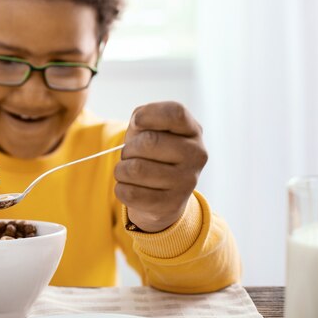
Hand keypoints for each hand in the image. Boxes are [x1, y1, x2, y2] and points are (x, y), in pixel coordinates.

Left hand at [114, 101, 207, 232]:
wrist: (160, 195)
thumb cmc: (151, 153)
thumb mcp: (148, 129)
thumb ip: (143, 118)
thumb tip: (139, 121)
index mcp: (192, 131)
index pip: (176, 112)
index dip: (150, 115)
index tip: (137, 123)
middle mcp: (196, 155)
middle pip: (148, 142)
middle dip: (128, 148)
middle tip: (131, 155)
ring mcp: (187, 182)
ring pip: (135, 169)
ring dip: (122, 170)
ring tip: (129, 172)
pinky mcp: (171, 204)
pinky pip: (130, 193)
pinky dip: (121, 188)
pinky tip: (131, 187)